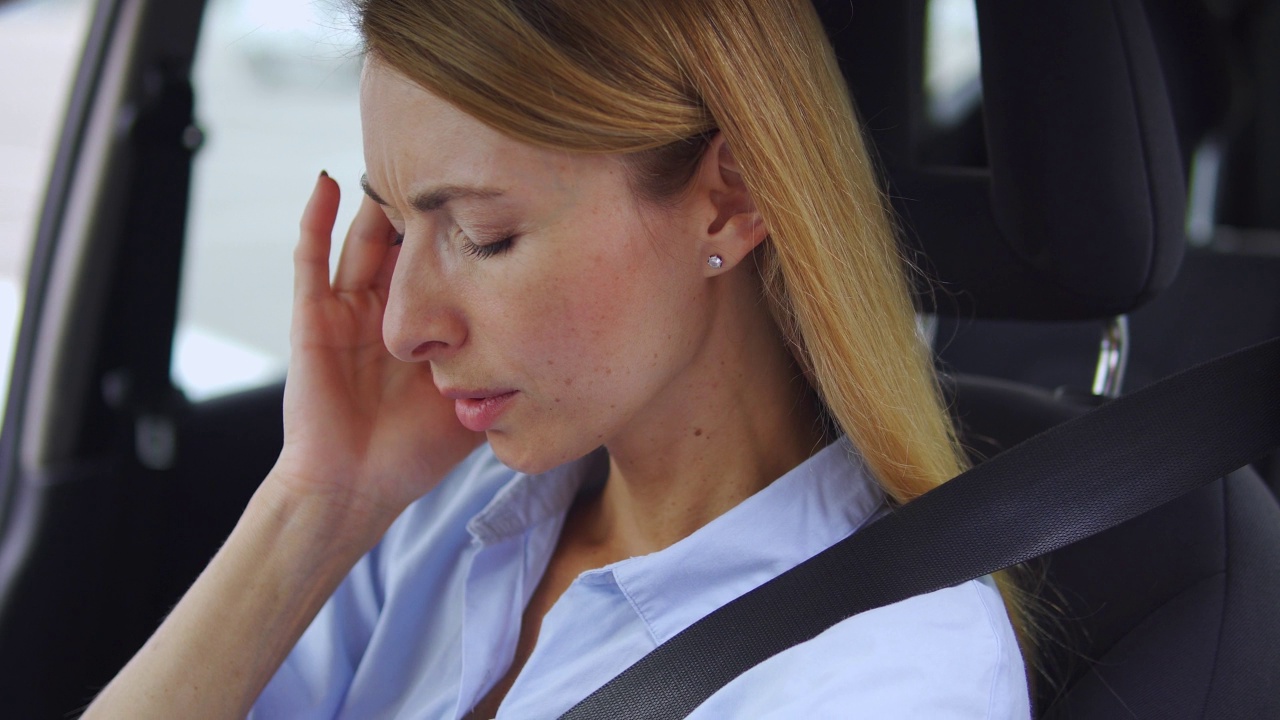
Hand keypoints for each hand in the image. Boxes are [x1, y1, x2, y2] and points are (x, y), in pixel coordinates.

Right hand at [271, 172, 483, 534]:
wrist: (357, 488)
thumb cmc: (417, 452)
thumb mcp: (478, 396)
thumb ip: (509, 368)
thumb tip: (573, 344)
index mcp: (428, 324)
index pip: (449, 262)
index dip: (469, 230)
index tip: (504, 192)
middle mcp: (389, 308)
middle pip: (408, 240)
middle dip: (428, 204)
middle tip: (456, 160)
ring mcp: (349, 309)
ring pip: (364, 238)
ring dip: (378, 198)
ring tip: (398, 154)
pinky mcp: (313, 318)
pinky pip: (311, 261)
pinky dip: (316, 219)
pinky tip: (329, 182)